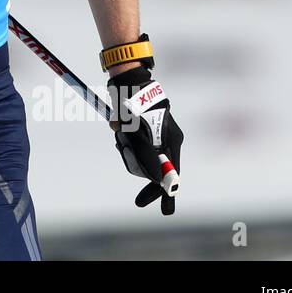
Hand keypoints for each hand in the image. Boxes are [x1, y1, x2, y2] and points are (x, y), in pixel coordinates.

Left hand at [107, 67, 182, 214]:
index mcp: (171, 141)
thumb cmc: (134, 106)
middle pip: (154, 167)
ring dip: (127, 151)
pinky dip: (125, 142)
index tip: (165, 211)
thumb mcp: (138, 134)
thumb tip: (156, 182)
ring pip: (140, 156)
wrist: (127, 81)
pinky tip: (118, 129)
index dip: (166, 193)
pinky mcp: (142, 130)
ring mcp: (154, 135)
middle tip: (135, 186)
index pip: (172, 174)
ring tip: (120, 133)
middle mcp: (166, 139)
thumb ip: (147, 157)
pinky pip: (133, 145)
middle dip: (137, 166)